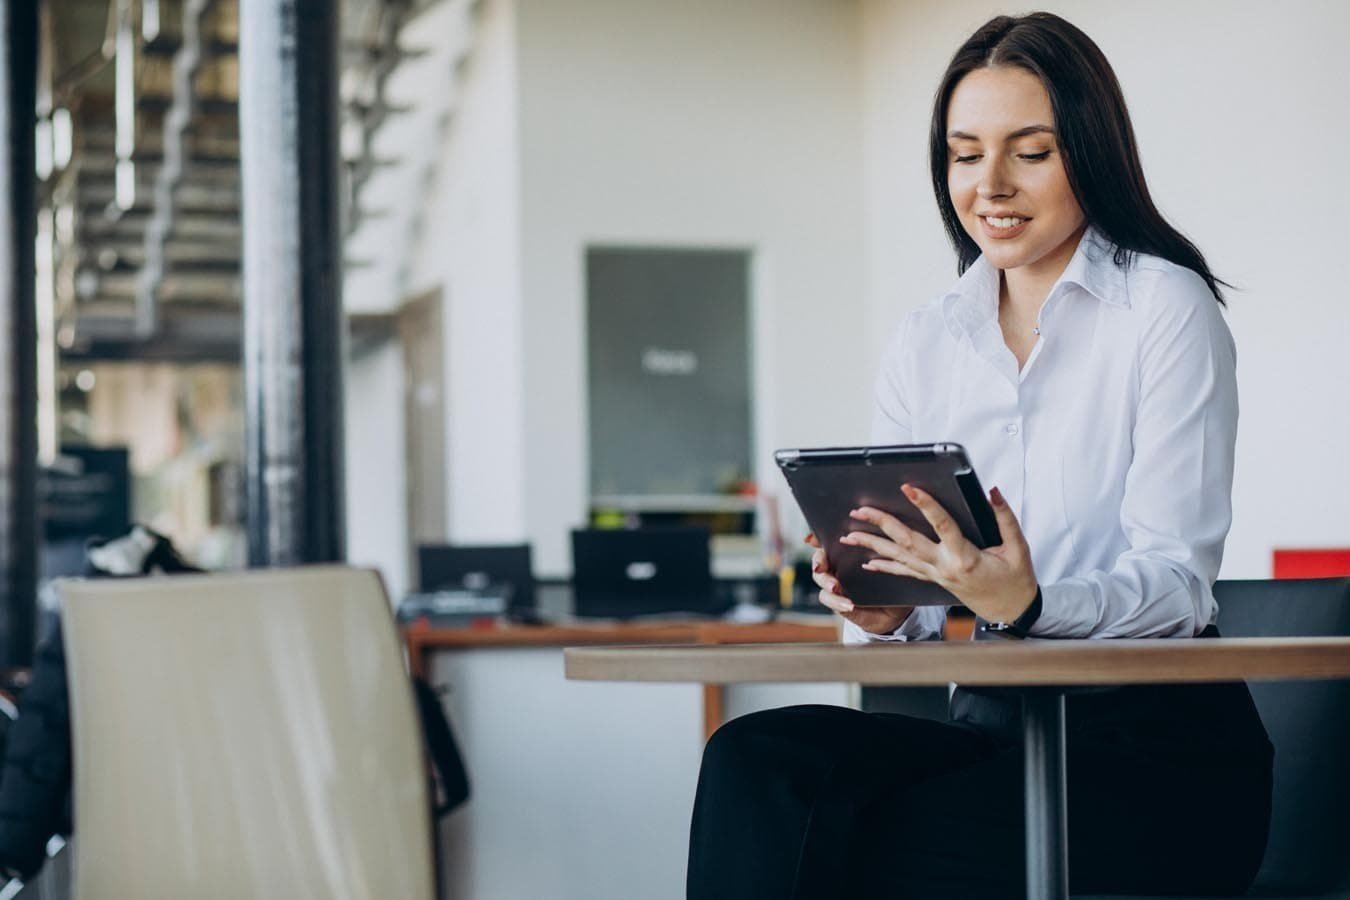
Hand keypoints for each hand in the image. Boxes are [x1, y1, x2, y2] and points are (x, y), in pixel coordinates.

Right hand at [804, 533, 914, 634]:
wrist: (894, 611)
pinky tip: (849, 604)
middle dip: (818, 561)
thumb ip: (881, 549)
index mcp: (847, 552)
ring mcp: (834, 583)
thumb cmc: (892, 581)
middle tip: (820, 566)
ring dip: (826, 582)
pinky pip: (828, 599)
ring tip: (835, 587)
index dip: (816, 538)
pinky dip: (836, 601)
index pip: (828, 540)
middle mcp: (837, 565)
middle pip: (819, 558)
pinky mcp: (836, 601)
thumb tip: (882, 528)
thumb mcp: (890, 562)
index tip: (811, 540)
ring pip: (819, 578)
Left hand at [842, 485, 1037, 623]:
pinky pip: (905, 572)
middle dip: (881, 524)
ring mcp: (936, 575)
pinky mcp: (934, 580)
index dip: (925, 505)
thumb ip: (1004, 517)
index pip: (942, 526)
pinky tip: (868, 562)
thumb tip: (991, 491)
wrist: (1011, 610)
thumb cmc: (1016, 580)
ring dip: (873, 545)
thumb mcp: (1018, 547)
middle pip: (907, 542)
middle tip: (860, 510)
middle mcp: (944, 566)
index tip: (908, 488)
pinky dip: (885, 567)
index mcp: (965, 557)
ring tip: (850, 534)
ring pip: (899, 558)